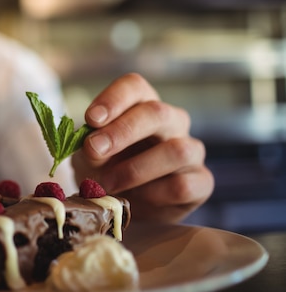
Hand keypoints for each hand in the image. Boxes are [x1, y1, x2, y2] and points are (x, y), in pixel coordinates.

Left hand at [71, 73, 213, 222]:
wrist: (126, 205)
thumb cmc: (107, 168)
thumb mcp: (92, 155)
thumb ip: (93, 146)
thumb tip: (93, 146)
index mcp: (142, 104)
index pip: (134, 86)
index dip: (113, 99)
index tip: (91, 119)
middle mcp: (171, 121)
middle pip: (157, 113)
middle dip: (122, 132)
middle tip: (94, 150)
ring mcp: (191, 151)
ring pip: (176, 151)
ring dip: (136, 169)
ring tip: (107, 183)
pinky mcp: (201, 182)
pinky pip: (183, 186)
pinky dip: (153, 194)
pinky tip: (133, 199)